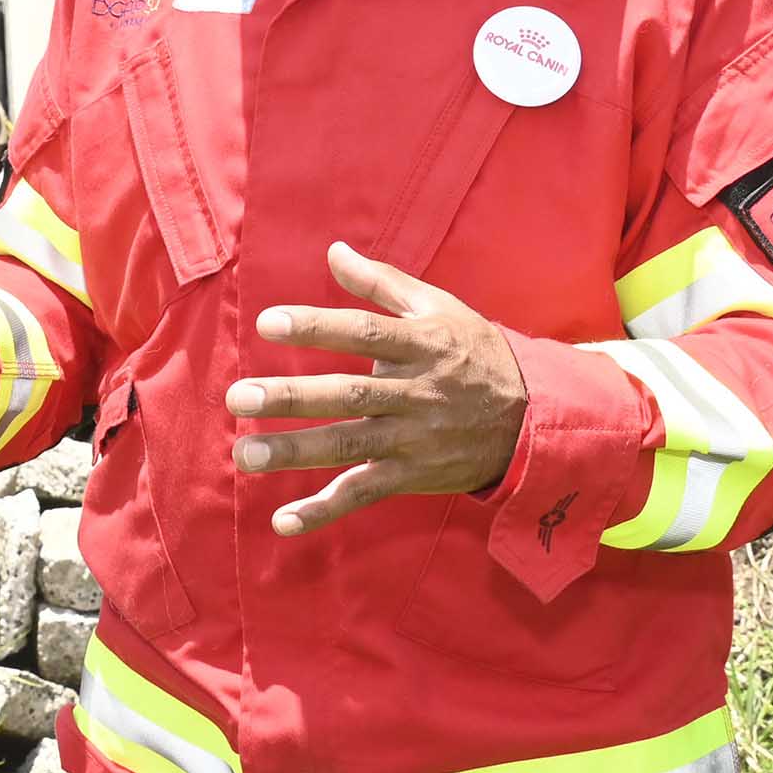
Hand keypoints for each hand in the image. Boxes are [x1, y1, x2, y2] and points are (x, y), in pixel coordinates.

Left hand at [227, 241, 528, 537]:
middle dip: (292, 397)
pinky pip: (363, 493)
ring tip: (245, 454)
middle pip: (348, 393)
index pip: (363, 332)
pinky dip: (324, 510)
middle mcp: (414, 392)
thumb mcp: (439, 308)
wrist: (532, 418)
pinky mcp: (411, 475)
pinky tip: (282, 521)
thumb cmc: (476, 352)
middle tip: (239, 396)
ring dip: (295, 452)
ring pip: (349, 445)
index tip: (268, 323)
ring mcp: (412, 437)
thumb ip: (382, 282)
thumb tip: (333, 251)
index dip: (316, 327)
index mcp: (420, 344)